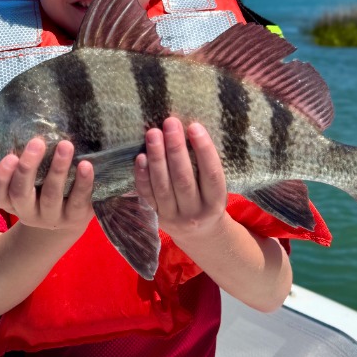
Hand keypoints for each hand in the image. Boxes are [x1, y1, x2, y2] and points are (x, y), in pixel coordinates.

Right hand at [0, 138, 94, 233]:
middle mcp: (27, 212)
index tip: (10, 156)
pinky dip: (82, 183)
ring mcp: (51, 217)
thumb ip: (25, 159)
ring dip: (58, 169)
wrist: (68, 217)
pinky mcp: (74, 218)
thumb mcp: (30, 177)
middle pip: (20, 193)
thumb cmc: (42, 187)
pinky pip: (77, 201)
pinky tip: (85, 165)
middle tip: (37, 142)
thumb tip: (34, 123)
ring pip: (50, 195)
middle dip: (28, 167)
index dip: (0, 178)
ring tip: (66, 145)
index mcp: (10, 200)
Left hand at [134, 117, 227, 242]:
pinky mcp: (155, 218)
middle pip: (183, 179)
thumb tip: (189, 129)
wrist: (198, 233)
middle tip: (170, 123)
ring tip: (153, 134)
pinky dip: (142, 176)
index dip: (204, 150)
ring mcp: (173, 217)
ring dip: (157, 158)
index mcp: (215, 202)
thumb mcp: (215, 188)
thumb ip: (205, 165)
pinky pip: (147, 196)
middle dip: (175, 149)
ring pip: (162, 186)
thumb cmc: (207, 199)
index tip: (194, 126)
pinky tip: (140, 157)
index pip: (211, 174)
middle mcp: (194, 212)